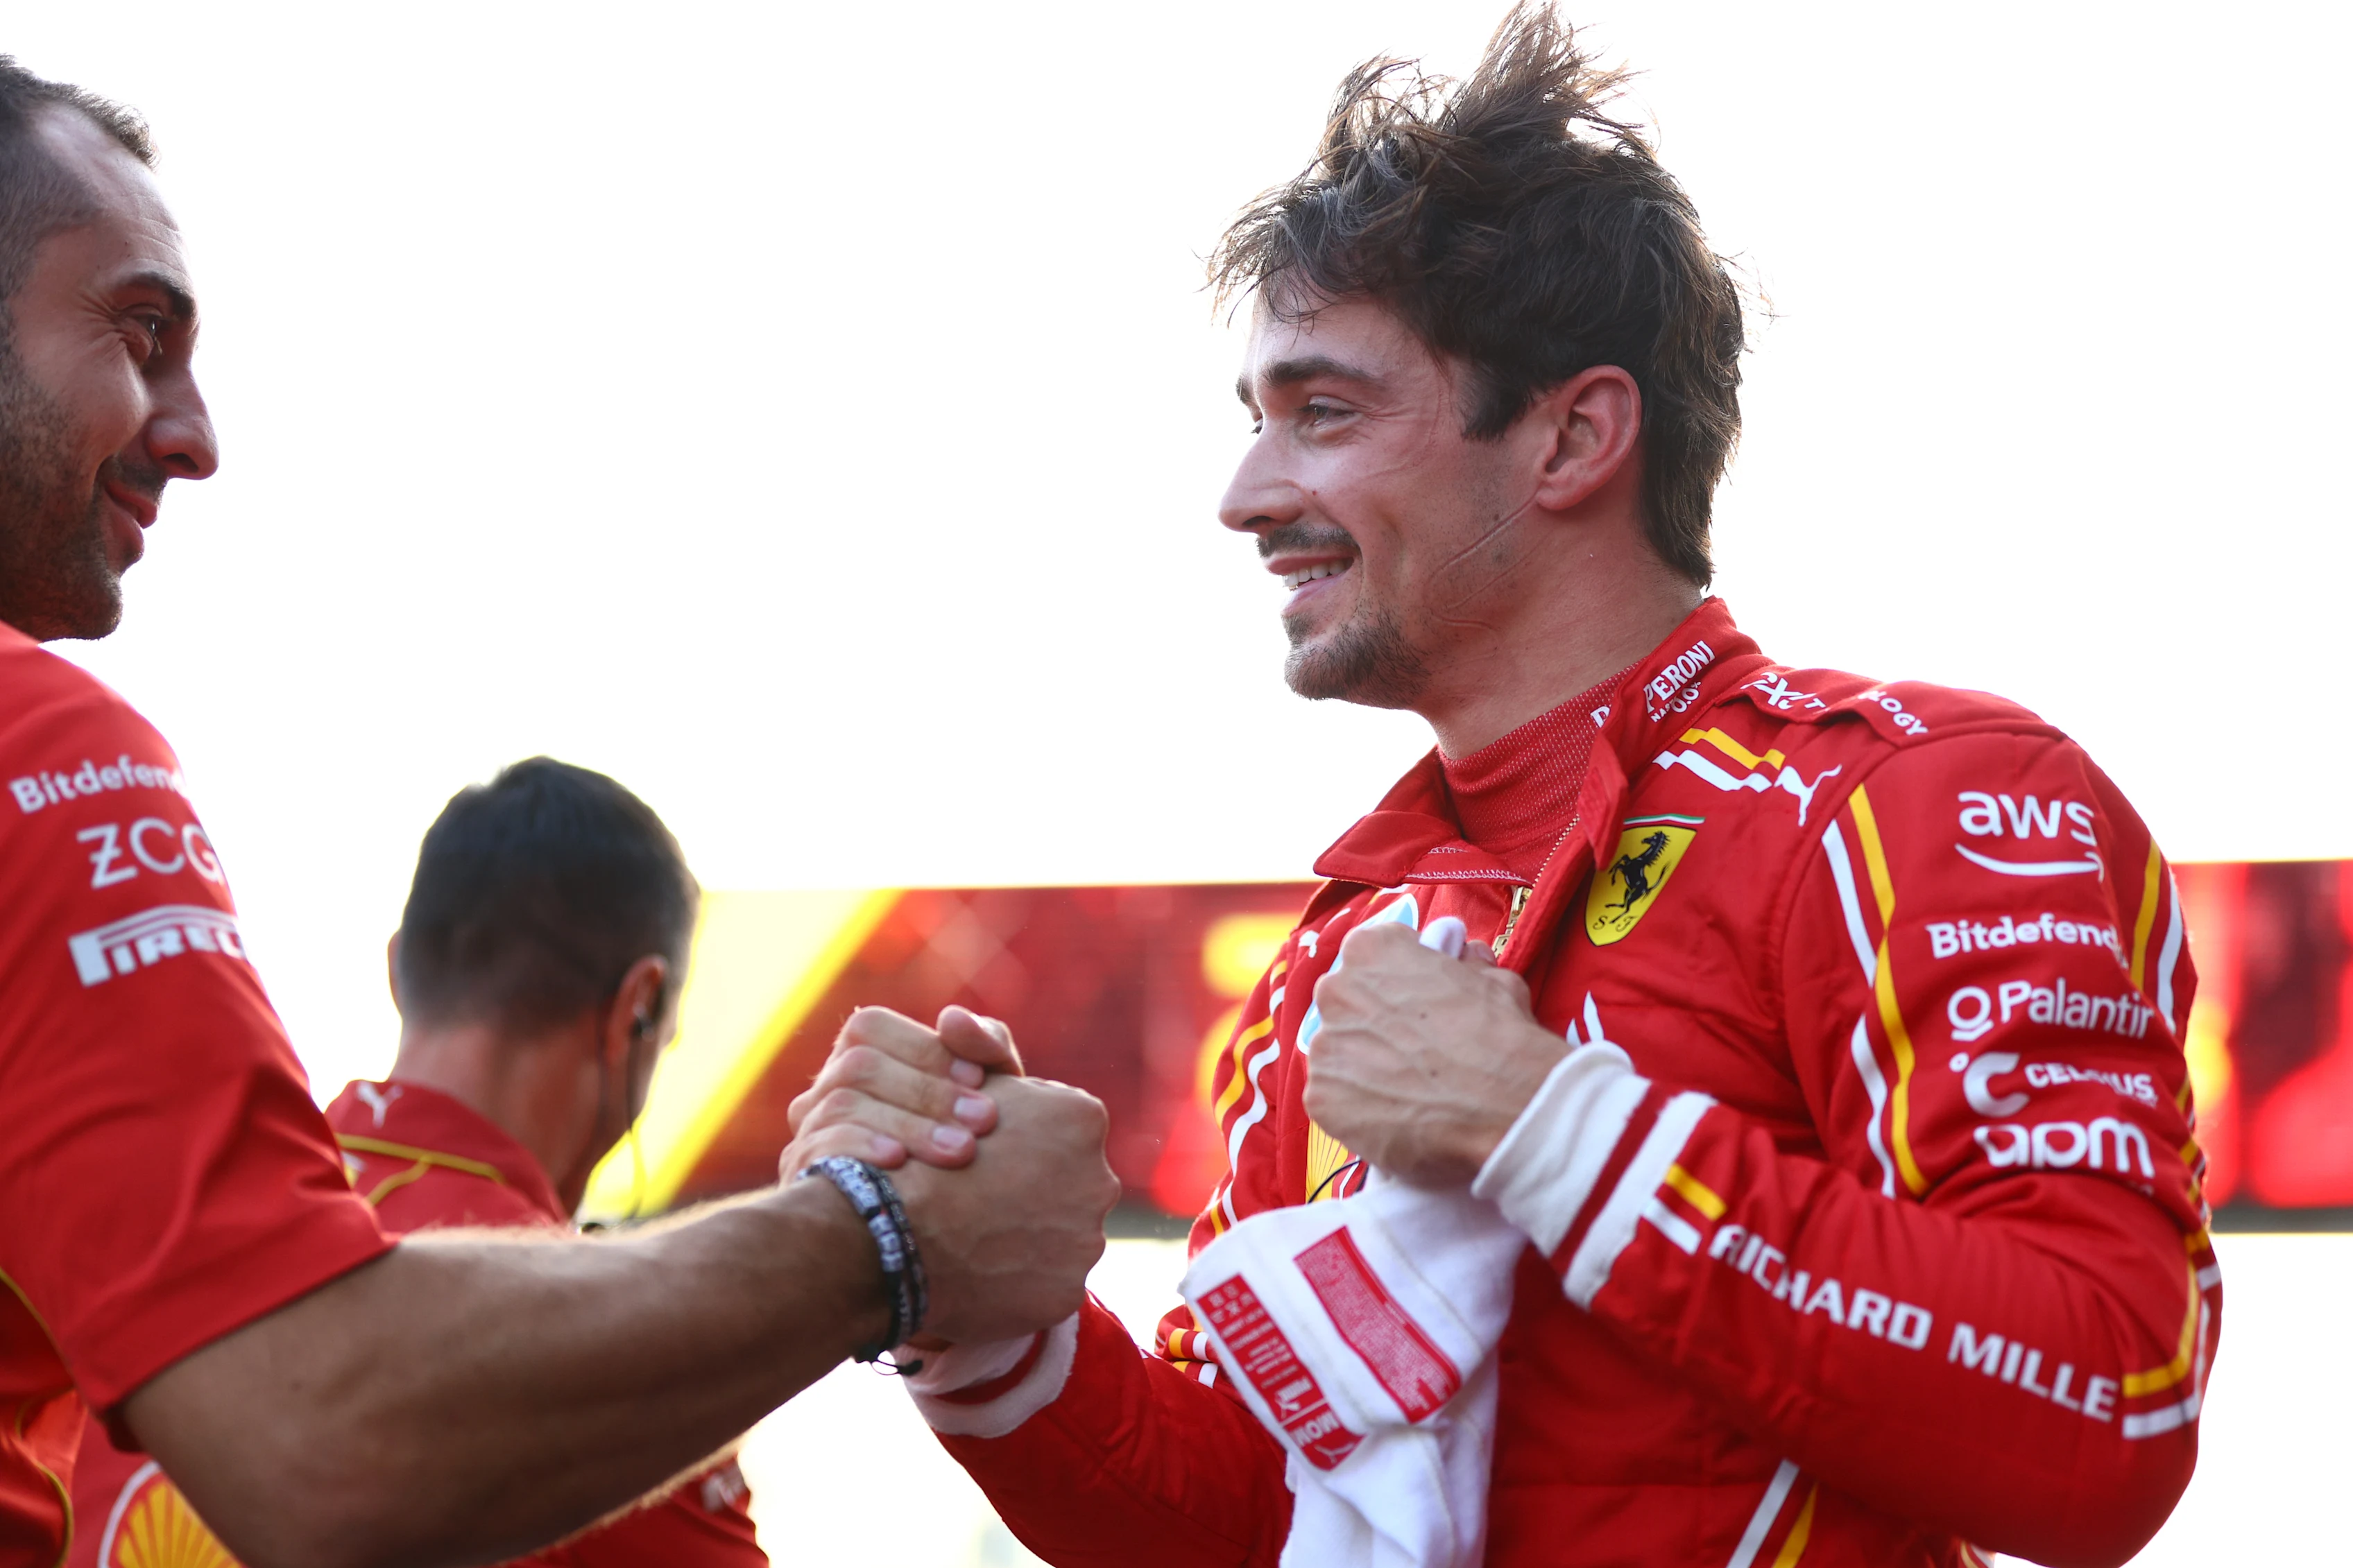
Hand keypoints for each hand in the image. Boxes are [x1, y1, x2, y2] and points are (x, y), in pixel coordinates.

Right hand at [783, 1006, 1024, 1172]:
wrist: (946, 1217)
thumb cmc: (970, 1133)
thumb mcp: (989, 1088)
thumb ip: (984, 1046)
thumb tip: (952, 1018)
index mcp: (859, 1052)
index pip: (871, 1028)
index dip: (924, 1048)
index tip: (980, 1078)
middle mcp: (825, 1086)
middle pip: (859, 1066)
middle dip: (927, 1092)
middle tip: (984, 1120)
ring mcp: (808, 1128)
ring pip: (843, 1106)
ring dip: (907, 1125)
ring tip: (961, 1150)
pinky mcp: (803, 1172)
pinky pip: (821, 1148)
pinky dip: (863, 1148)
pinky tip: (900, 1162)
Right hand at [889, 1075, 1119, 1342]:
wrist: (895, 1227)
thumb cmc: (927, 1148)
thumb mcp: (976, 1087)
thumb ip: (1018, 1085)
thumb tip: (1037, 1092)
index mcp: (1083, 1120)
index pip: (1067, 1131)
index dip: (1026, 1143)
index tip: (991, 1156)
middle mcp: (1099, 1180)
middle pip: (1073, 1185)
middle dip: (1040, 1192)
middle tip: (987, 1203)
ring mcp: (1086, 1241)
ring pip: (1064, 1237)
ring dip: (1033, 1239)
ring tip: (979, 1240)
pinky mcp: (1066, 1293)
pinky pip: (1047, 1284)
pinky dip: (1021, 1282)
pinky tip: (982, 1273)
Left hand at [1302, 921, 1566, 1185]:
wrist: (1503, 1107)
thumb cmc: (1500, 1035)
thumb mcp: (1493, 980)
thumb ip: (1464, 966)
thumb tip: (1463, 957)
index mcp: (1370, 950)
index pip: (1370, 956)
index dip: (1395, 981)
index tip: (1415, 1002)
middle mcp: (1335, 991)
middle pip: (1345, 1004)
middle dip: (1371, 1022)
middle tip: (1409, 1049)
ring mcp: (1324, 1047)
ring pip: (1337, 1054)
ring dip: (1362, 1067)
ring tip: (1406, 1089)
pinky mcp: (1321, 1098)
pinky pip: (1334, 1100)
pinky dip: (1357, 1108)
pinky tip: (1393, 1116)